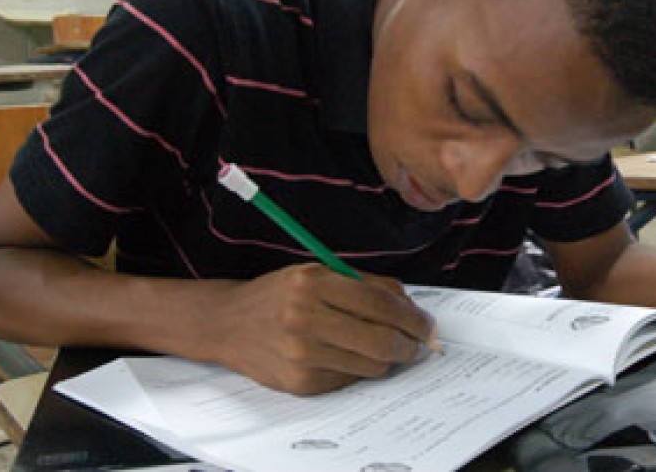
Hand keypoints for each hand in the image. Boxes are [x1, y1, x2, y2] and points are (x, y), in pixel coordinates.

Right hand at [205, 263, 432, 394]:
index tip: (426, 323)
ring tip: (381, 345)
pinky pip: (350, 379)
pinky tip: (347, 354)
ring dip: (387, 358)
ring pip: (371, 365)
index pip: (379, 303)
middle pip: (381, 340)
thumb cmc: (280, 295)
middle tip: (417, 342)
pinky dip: (359, 368)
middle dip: (410, 344)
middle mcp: (304, 318)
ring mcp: (300, 355)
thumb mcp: (318, 272)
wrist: (229, 323)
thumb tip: (411, 308)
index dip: (412, 316)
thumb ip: (366, 285)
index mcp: (312, 283)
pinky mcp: (300, 382)